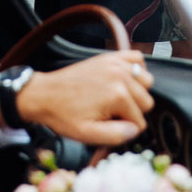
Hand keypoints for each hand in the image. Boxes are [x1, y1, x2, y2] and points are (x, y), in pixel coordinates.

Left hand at [16, 50, 153, 145]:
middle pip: (147, 100)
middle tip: (112, 114)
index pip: (140, 120)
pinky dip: (135, 69)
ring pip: (146, 80)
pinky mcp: (110, 57)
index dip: (127, 127)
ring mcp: (115, 63)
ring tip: (117, 98)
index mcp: (116, 95)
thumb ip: (117, 135)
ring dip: (136, 91)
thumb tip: (135, 129)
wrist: (44, 95)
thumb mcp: (88, 134)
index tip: (112, 125)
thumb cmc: (63, 114)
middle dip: (133, 110)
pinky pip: (137, 58)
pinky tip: (124, 80)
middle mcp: (120, 76)